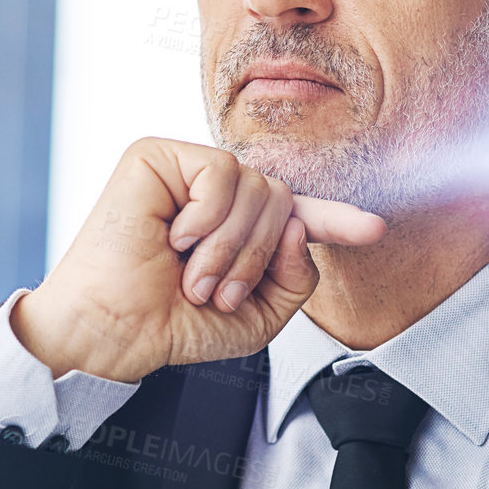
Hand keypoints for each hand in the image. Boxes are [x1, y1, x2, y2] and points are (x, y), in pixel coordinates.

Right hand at [10, 138, 385, 381]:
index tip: (374, 230)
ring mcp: (185, 169)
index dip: (334, 220)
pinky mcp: (156, 155)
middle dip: (258, 257)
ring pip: (257, 187)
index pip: (295, 213)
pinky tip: (172, 237)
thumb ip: (297, 277)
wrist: (114, 333)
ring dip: (230, 247)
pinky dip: (206, 218)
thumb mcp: (257, 316)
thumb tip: (300, 226)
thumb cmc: (172, 324)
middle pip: (281, 199)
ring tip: (192, 277)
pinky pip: (221, 172)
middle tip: (214, 292)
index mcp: (236, 225)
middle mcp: (213, 192)